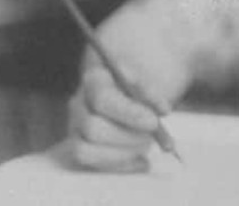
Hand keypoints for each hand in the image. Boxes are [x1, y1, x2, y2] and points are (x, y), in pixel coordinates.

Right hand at [66, 56, 173, 172]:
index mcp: (95, 76)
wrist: (146, 89)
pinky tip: (143, 161)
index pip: (102, 98)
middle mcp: (79, 102)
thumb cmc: (149, 77)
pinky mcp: (82, 147)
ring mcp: (77, 126)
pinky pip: (94, 164)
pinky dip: (122, 165)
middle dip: (128, 136)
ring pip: (85, 150)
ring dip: (123, 152)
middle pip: (92, 128)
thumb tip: (161, 111)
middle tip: (152, 134)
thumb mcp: (154, 74)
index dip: (131, 113)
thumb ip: (152, 89)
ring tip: (147, 144)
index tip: (159, 118)